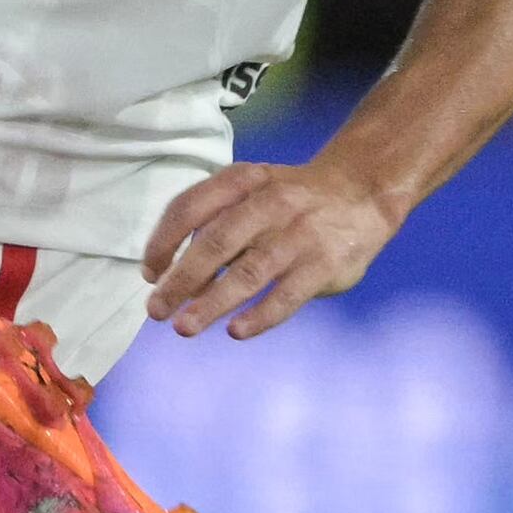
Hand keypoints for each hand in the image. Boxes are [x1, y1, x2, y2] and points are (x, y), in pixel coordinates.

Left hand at [140, 158, 402, 338]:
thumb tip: (169, 276)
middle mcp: (269, 204)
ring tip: (185, 327)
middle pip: (215, 243)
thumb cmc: (288, 200)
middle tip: (157, 310)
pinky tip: (236, 331)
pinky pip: (287, 295)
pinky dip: (260, 316)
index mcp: (242, 181)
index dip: (163, 242)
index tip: (151, 273)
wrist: (362, 193)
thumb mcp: (250, 191)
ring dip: (212, 303)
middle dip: (180, 280)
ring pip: (248, 273)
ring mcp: (299, 235)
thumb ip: (213, 223)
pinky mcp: (325, 264)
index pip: (189, 207)